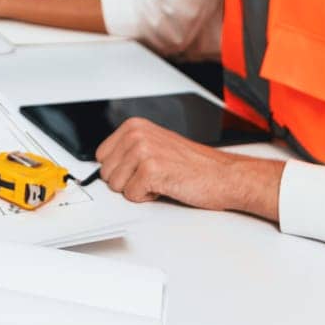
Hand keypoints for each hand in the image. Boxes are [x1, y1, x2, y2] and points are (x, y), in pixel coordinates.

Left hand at [96, 117, 282, 219]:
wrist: (223, 175)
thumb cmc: (193, 165)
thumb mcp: (155, 145)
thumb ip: (129, 150)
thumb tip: (105, 165)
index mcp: (134, 126)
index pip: (101, 157)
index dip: (121, 170)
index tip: (139, 170)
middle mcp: (136, 134)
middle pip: (106, 173)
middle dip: (128, 181)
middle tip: (155, 176)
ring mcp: (143, 150)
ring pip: (116, 186)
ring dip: (138, 190)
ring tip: (162, 179)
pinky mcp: (151, 170)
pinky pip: (132, 196)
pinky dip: (148, 198)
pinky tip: (166, 186)